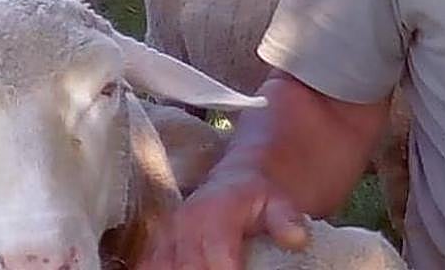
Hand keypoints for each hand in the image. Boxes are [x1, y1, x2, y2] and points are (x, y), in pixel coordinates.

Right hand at [140, 167, 308, 269]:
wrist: (236, 183)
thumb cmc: (259, 198)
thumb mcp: (279, 202)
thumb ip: (286, 219)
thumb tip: (297, 238)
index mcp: (214, 213)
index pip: (217, 259)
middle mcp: (182, 224)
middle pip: (186, 269)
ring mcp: (164, 237)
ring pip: (160, 268)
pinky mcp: (153, 249)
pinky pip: (146, 267)